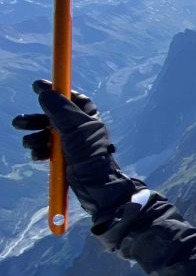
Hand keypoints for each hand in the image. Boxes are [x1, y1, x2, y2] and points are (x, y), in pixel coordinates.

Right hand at [12, 80, 141, 226]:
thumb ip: (60, 110)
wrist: (96, 188)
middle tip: (19, 123)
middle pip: (53, 116)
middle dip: (36, 119)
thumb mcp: (75, 129)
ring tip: (29, 144)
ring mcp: (72, 145)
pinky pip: (46, 150)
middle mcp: (81, 130)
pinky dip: (39, 151)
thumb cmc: (90, 156)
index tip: (38, 87)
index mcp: (89, 119)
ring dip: (34, 137)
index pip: (73, 99)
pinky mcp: (65, 159)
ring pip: (46, 134)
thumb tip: (45, 92)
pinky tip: (37, 156)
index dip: (57, 92)